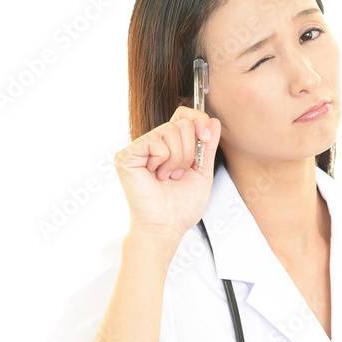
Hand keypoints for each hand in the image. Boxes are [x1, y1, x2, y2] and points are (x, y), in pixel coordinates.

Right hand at [113, 106, 220, 240]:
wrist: (167, 226)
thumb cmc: (181, 206)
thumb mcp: (203, 172)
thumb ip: (208, 146)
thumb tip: (214, 121)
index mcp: (170, 146)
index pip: (184, 115)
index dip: (199, 121)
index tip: (206, 139)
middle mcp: (153, 143)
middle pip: (182, 121)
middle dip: (190, 150)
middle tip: (180, 172)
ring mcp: (139, 148)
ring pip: (171, 130)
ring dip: (178, 158)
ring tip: (169, 176)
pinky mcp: (127, 154)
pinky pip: (156, 141)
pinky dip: (164, 160)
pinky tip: (156, 175)